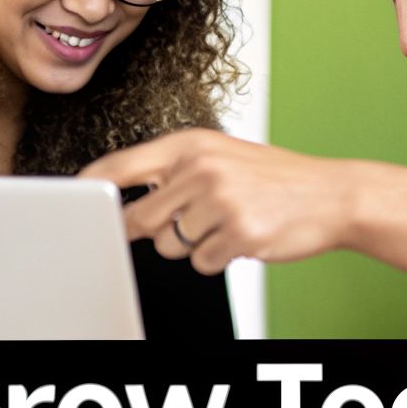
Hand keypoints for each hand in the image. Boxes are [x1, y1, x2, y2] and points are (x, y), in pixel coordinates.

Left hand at [79, 128, 355, 273]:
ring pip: (171, 246)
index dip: (91, 187)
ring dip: (195, 245)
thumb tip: (125, 203)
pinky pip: (201, 262)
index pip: (121, 166)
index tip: (73, 200)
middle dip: (155, 230)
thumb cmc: (276, 178)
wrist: (333, 195)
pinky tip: (244, 237)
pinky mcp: (238, 234)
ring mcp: (220, 201)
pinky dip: (218, 258)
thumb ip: (174, 173)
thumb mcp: (222, 157)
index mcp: (192, 144)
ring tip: (228, 223)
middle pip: (139, 219)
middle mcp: (202, 168)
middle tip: (189, 221)